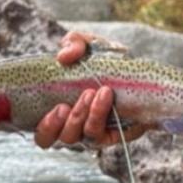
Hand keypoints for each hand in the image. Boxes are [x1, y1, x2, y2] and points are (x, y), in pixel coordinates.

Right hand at [34, 31, 151, 149]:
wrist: (138, 69)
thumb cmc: (105, 60)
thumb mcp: (88, 45)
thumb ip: (73, 43)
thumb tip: (63, 57)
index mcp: (60, 114)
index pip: (43, 136)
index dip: (46, 128)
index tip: (58, 107)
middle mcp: (75, 127)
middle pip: (62, 139)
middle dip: (67, 121)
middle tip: (72, 101)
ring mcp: (94, 132)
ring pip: (83, 137)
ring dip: (83, 115)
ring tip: (92, 92)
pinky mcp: (114, 134)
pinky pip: (102, 135)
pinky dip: (100, 114)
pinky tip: (105, 94)